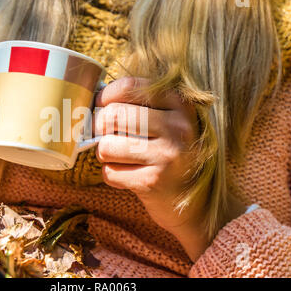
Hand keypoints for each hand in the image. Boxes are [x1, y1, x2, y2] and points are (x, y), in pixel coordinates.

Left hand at [94, 77, 229, 259]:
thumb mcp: (169, 121)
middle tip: (105, 135)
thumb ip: (140, 104)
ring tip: (120, 158)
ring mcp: (166, 155)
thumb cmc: (171, 154)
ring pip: (106, 145)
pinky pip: (110, 172)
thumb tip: (93, 98)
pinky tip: (129, 176)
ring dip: (105, 154)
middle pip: (113, 115)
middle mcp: (176, 127)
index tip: (100, 105)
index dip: (105, 95)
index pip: (129, 87)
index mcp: (180, 104)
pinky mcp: (153, 182)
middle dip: (99, 127)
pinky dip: (112, 175)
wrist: (197, 203)